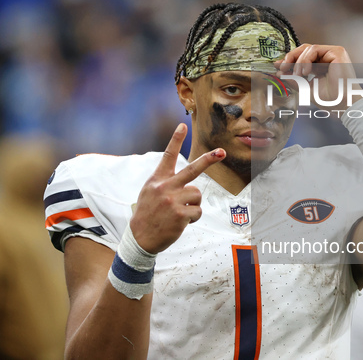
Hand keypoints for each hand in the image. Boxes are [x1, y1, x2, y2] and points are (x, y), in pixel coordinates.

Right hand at [130, 124, 225, 253]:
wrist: (140, 237)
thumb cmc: (147, 213)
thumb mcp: (149, 192)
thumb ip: (165, 182)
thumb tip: (187, 182)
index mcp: (158, 180)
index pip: (168, 156)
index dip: (175, 140)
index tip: (182, 126)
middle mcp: (166, 187)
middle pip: (192, 170)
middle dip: (209, 160)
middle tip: (222, 152)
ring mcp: (173, 200)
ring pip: (197, 194)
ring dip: (193, 204)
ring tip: (180, 211)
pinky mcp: (180, 214)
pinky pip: (197, 211)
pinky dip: (193, 217)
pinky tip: (180, 221)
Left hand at [275, 44, 358, 109]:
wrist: (343, 104)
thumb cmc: (330, 100)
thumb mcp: (306, 88)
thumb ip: (294, 79)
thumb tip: (279, 72)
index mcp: (321, 65)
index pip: (302, 57)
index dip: (289, 60)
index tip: (277, 66)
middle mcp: (327, 57)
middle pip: (303, 49)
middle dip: (290, 57)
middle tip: (281, 67)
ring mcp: (332, 53)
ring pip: (307, 48)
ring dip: (298, 62)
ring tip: (298, 75)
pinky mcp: (337, 51)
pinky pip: (314, 49)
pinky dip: (305, 59)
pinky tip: (305, 72)